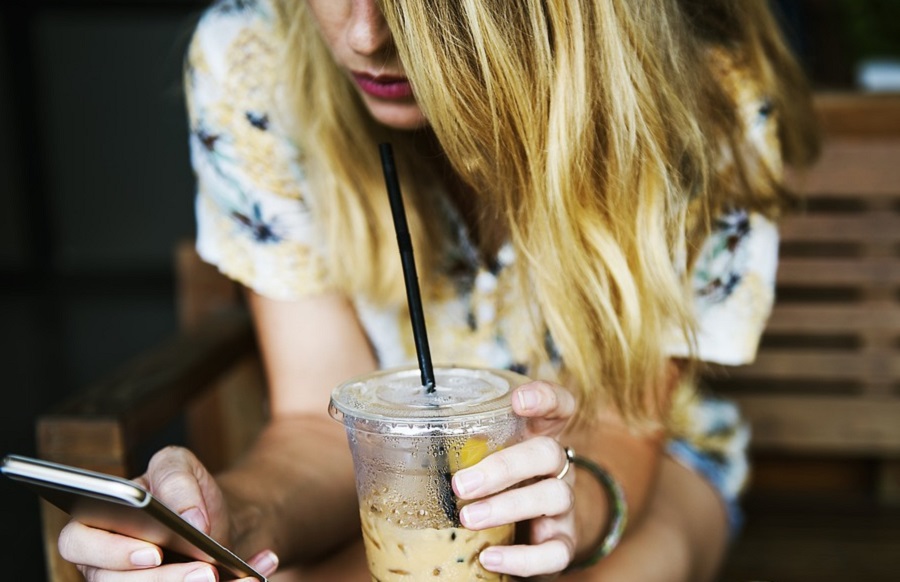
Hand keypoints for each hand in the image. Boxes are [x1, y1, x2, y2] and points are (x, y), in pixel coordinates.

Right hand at [57, 446, 278, 580]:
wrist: (213, 520)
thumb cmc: (184, 492)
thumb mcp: (179, 466)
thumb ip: (177, 480)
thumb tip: (189, 519)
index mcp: (94, 524)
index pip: (78, 543)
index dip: (111, 552)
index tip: (154, 553)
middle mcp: (103, 564)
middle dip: (164, 580)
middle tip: (206, 573)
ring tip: (222, 575)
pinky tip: (250, 578)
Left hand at [452, 380, 576, 578]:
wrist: (527, 536)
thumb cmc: (492, 487)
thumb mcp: (477, 461)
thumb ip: (450, 450)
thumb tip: (375, 447)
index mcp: (536, 437)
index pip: (557, 406)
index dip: (544, 398)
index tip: (518, 400)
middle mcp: (555, 468)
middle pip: (547, 452)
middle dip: (504, 466)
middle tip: (461, 484)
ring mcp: (563, 506)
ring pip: (554, 497)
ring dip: (508, 506)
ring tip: (468, 519)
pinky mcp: (563, 542)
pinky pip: (555, 552)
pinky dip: (523, 557)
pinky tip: (490, 558)